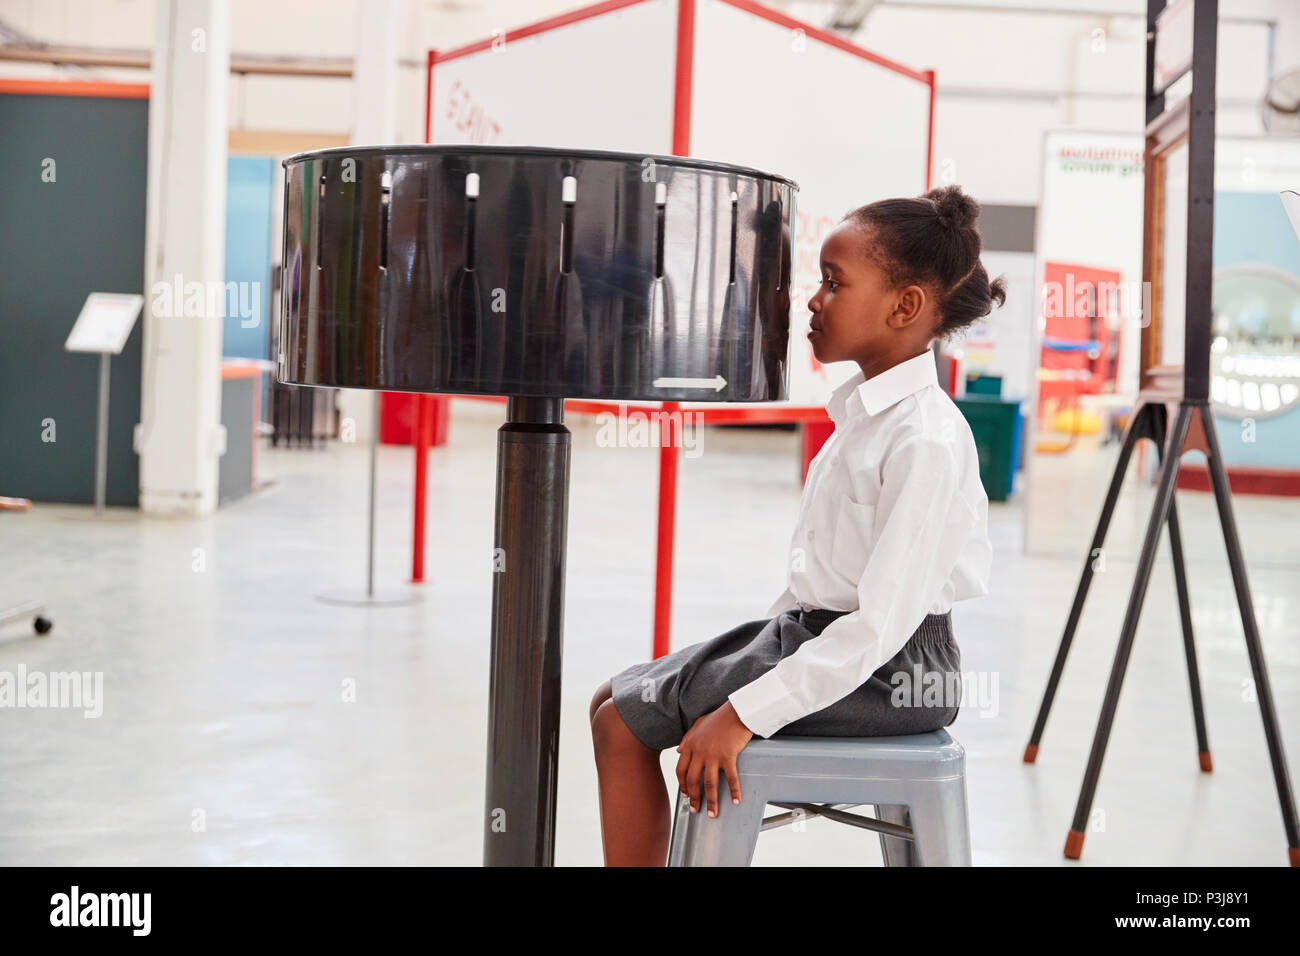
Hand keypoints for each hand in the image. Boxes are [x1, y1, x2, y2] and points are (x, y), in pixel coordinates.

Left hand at [675, 701, 753, 816]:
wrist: (737, 712)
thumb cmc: (719, 718)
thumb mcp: (698, 725)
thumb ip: (686, 738)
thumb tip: (677, 751)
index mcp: (690, 745)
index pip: (681, 770)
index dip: (683, 785)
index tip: (686, 795)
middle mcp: (699, 752)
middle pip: (693, 780)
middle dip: (693, 798)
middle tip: (695, 809)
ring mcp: (713, 755)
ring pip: (709, 784)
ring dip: (711, 801)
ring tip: (712, 814)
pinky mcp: (728, 756)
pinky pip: (730, 778)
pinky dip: (733, 791)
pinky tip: (735, 800)